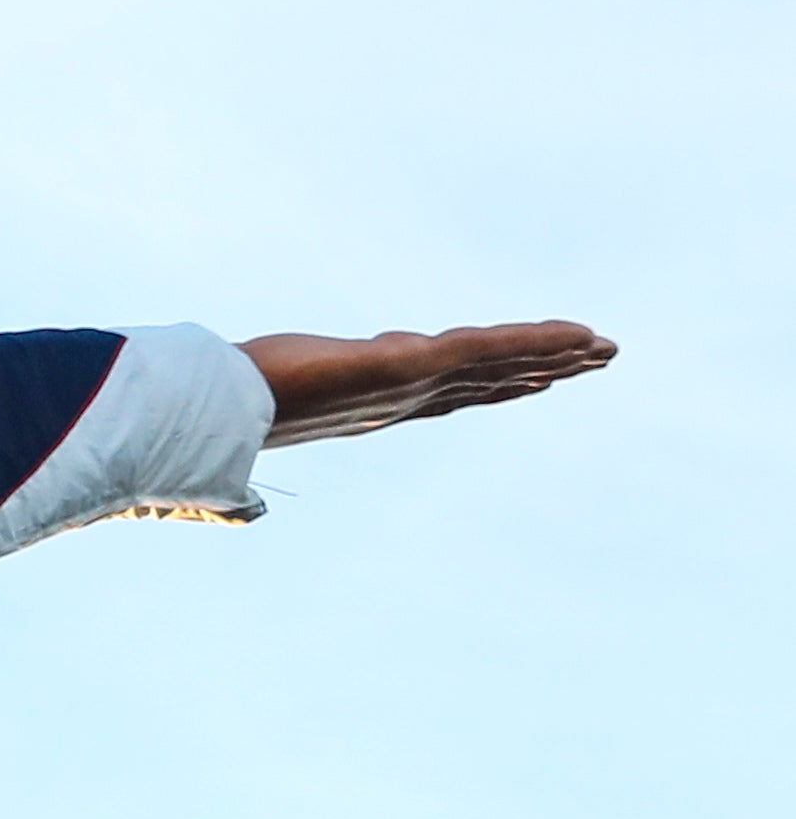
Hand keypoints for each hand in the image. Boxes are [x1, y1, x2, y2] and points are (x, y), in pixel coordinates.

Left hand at [244, 321, 615, 444]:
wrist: (215, 409)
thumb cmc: (226, 408)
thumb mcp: (254, 409)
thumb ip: (258, 429)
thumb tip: (231, 486)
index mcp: (375, 406)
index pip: (450, 396)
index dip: (495, 387)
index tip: (532, 381)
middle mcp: (403, 400)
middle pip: (489, 382)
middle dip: (542, 370)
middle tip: (594, 358)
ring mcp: (412, 384)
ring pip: (499, 365)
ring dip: (554, 355)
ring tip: (602, 347)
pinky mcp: (411, 363)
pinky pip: (485, 347)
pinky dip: (532, 339)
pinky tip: (575, 333)